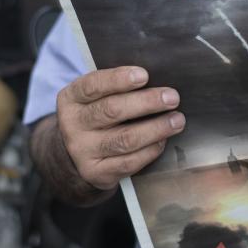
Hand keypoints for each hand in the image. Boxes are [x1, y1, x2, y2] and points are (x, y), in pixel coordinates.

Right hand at [56, 66, 184, 190]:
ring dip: (155, 128)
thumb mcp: (95, 96)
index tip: (144, 75)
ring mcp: (83, 151)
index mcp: (71, 99)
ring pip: (124, 139)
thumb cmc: (96, 113)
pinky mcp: (97, 172)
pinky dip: (150, 150)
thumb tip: (157, 78)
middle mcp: (73, 125)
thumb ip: (117, 86)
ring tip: (177, 120)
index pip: (92, 85)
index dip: (118, 79)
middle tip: (172, 97)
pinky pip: (129, 162)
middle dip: (147, 102)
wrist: (74, 153)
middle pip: (112, 111)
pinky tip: (163, 140)